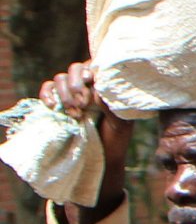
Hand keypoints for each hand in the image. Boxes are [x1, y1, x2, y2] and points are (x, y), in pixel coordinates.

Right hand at [37, 61, 131, 215]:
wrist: (102, 157)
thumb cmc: (116, 139)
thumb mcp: (121, 124)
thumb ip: (112, 107)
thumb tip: (98, 90)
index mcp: (106, 86)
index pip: (95, 66)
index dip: (90, 70)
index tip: (90, 80)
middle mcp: (88, 86)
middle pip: (75, 69)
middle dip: (76, 84)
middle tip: (82, 103)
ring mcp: (71, 93)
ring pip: (60, 78)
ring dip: (64, 93)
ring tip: (74, 113)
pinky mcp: (57, 102)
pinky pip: (47, 89)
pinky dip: (47, 94)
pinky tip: (52, 106)